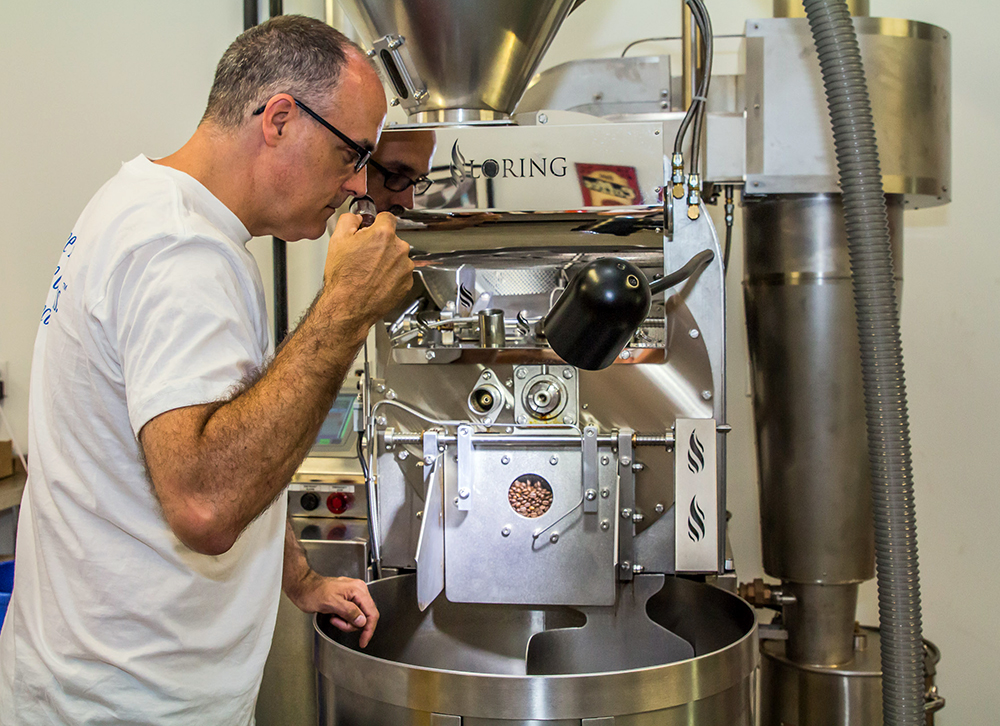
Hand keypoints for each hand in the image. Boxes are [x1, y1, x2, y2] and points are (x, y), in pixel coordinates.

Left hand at [287, 572, 380, 647]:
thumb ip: (349, 612)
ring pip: (357, 617)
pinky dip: (343, 619)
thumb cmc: (313, 592)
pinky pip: (351, 614)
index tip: (364, 640)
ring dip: (345, 622)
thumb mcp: (331, 603)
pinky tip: (334, 615)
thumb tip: (362, 621)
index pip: (371, 613)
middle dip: (351, 624)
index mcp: (358, 590)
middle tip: (337, 622)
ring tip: (333, 617)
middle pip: (365, 616)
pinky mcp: (348, 600)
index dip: (368, 629)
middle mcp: (359, 591)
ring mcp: (354, 595)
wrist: (303, 588)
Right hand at [323, 211, 413, 326]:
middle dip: (380, 244)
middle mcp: (399, 249)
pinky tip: (376, 281)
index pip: (387, 218)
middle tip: (364, 256)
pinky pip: (400, 274)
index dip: (377, 222)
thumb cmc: (343, 277)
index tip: (373, 228)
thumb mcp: (338, 240)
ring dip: (387, 261)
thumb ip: (349, 220)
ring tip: (369, 272)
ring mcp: (405, 268)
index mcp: (384, 235)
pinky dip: (391, 276)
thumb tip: (357, 218)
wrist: (348, 306)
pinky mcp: (407, 283)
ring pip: (397, 257)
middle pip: (392, 239)